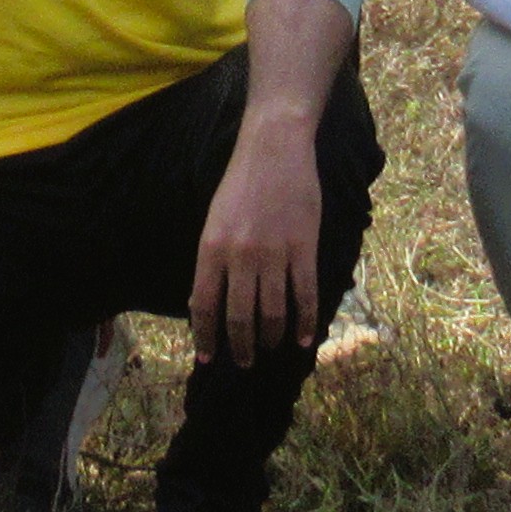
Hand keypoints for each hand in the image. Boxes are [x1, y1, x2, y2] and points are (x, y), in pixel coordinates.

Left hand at [188, 112, 325, 363]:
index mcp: (211, 248)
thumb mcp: (214, 221)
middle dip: (240, 347)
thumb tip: (206, 303)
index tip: (207, 359)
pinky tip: (305, 339)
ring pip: (273, 312)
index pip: (204, 305)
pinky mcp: (303, 248)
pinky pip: (305, 296)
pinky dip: (306, 323)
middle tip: (243, 362)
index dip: (206, 337)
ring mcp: (274, 253)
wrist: (273, 149)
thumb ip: (211, 260)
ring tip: (270, 349)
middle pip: (239, 317)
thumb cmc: (240, 184)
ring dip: (271, 338)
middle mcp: (240, 256)